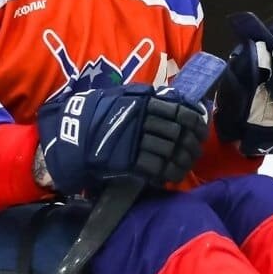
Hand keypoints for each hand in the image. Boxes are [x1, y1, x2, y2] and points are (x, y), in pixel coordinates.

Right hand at [36, 82, 207, 196]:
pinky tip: (170, 176)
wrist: (72, 134)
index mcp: (143, 101)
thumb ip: (149, 99)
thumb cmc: (99, 114)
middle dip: (190, 144)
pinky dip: (166, 173)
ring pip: (169, 151)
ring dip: (181, 160)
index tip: (200, 129)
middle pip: (178, 132)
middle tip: (195, 151)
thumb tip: (178, 101)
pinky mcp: (127, 160)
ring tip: (185, 165)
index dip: (195, 121)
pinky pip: (154, 168)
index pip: (179, 109)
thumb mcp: (124, 97)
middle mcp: (142, 118)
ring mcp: (135, 139)